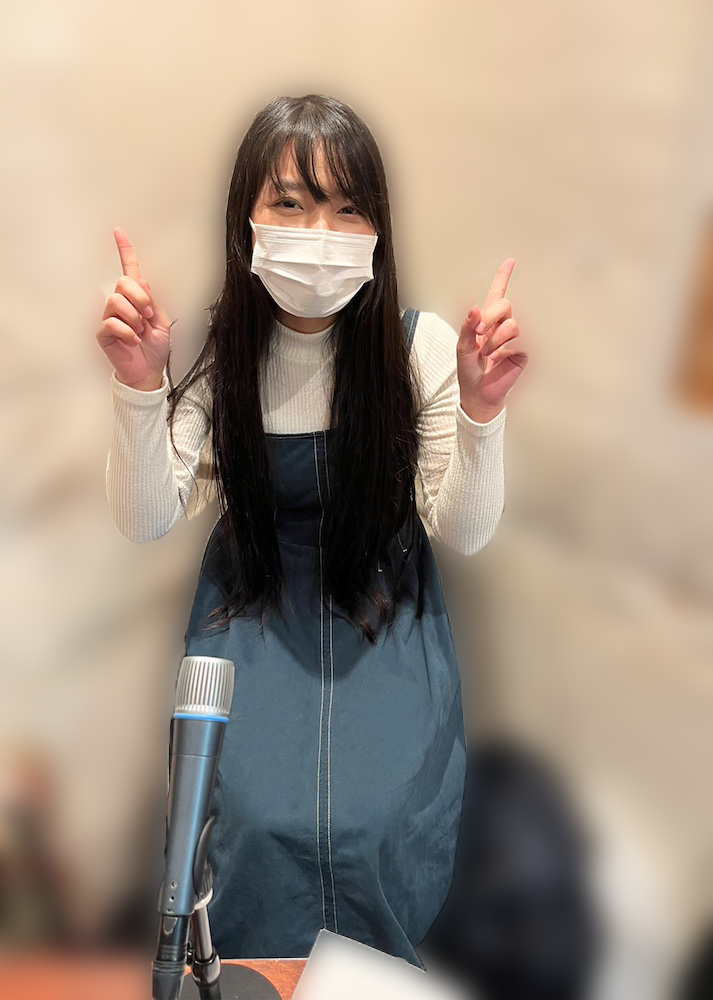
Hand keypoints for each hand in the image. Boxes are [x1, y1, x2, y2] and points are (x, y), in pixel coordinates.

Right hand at [96, 228, 171, 390]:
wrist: (149, 371)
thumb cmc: (154, 347)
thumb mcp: (162, 321)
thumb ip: (152, 301)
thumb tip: (143, 282)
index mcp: (136, 299)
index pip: (129, 270)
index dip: (124, 250)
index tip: (118, 232)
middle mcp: (121, 304)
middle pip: (123, 283)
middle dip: (140, 299)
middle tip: (148, 316)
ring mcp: (110, 317)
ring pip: (117, 302)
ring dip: (134, 317)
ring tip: (140, 330)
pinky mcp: (103, 333)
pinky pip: (112, 322)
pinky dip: (127, 332)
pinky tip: (133, 340)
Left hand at [457, 258, 527, 420]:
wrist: (477, 393)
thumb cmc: (469, 369)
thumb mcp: (462, 347)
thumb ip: (467, 327)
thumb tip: (474, 308)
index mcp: (486, 321)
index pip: (496, 294)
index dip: (503, 278)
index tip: (510, 261)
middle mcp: (502, 326)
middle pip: (504, 304)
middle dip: (490, 316)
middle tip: (479, 332)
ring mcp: (514, 339)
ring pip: (512, 324)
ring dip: (495, 339)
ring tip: (487, 354)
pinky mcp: (522, 353)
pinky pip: (518, 343)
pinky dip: (504, 351)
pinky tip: (498, 361)